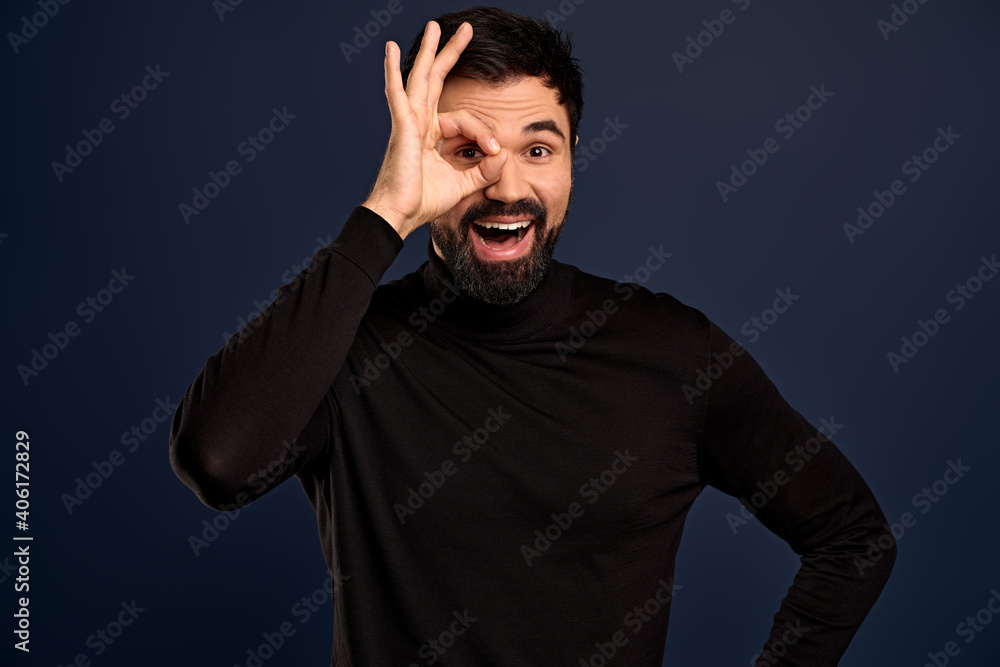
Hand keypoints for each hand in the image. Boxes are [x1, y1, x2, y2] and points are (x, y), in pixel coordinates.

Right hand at [362, 21, 507, 239]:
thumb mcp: (463, 184)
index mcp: (431, 134)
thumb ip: (484, 170)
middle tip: (465, 29)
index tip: (495, 152)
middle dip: (451, 53)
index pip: (465, 119)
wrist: (401, 215)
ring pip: (421, 79)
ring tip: (434, 27)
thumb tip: (504, 155)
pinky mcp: (402, 127)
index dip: (484, 132)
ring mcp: (408, 122)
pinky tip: (390, 50)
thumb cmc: (424, 202)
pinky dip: (392, 72)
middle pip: (436, 80)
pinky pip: (398, 94)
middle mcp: (419, 123)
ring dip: (429, 51)